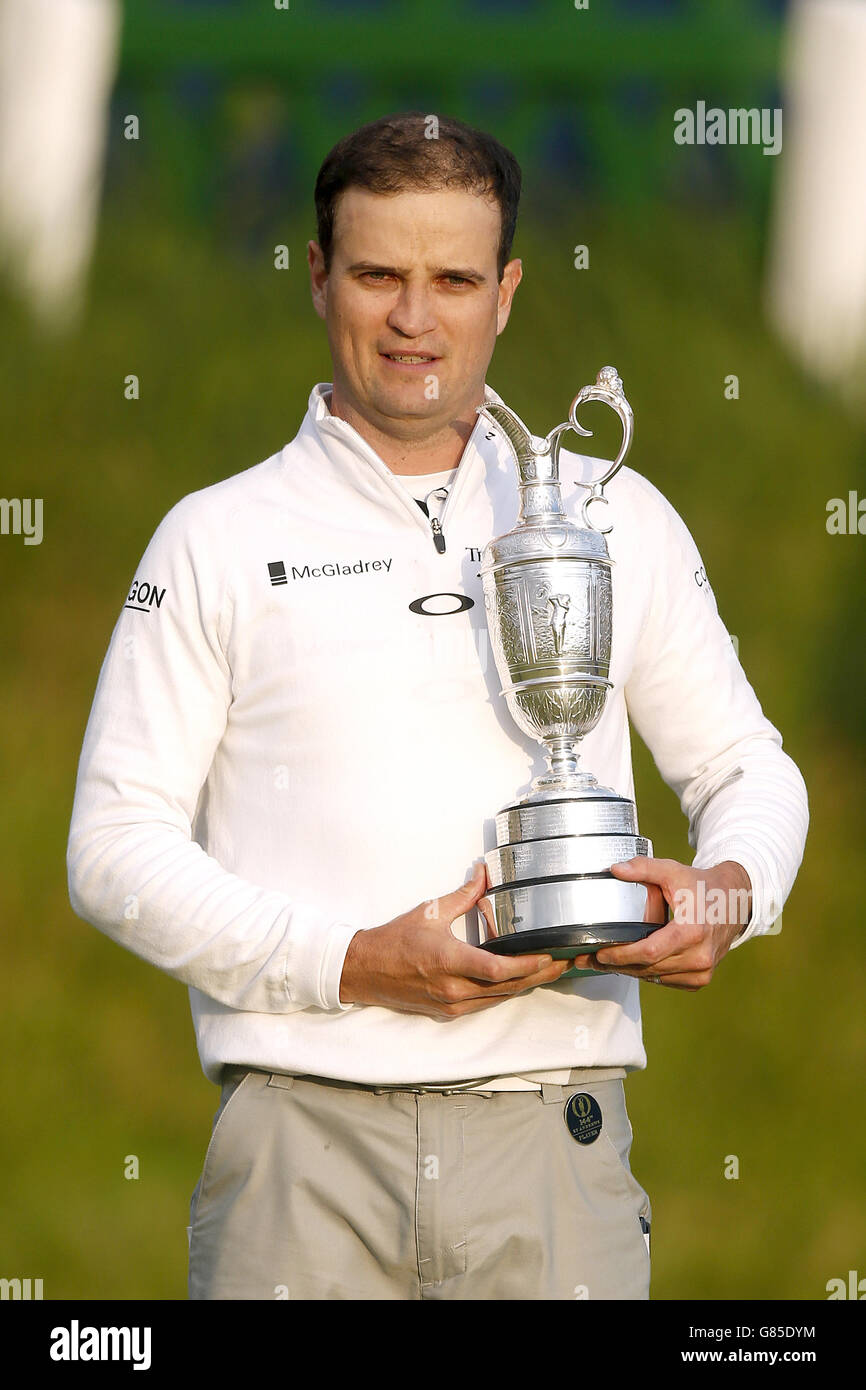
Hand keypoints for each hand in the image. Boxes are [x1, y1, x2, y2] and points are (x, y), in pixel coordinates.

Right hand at [339, 862, 572, 1017]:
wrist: (365, 970)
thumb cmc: (395, 940)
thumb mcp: (430, 912)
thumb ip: (463, 895)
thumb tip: (484, 873)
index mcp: (448, 961)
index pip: (497, 970)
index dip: (528, 966)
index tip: (550, 955)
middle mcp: (453, 989)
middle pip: (507, 988)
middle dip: (539, 976)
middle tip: (566, 963)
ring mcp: (451, 1004)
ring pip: (500, 999)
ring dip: (527, 985)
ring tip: (551, 970)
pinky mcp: (449, 1012)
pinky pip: (486, 1003)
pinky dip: (506, 991)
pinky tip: (521, 979)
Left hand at [570, 857, 752, 990]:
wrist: (733, 902)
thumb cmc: (701, 886)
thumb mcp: (672, 871)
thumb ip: (643, 868)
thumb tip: (615, 870)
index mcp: (692, 931)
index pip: (649, 952)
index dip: (621, 955)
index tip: (599, 953)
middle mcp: (699, 956)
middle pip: (648, 968)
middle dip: (617, 965)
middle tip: (590, 960)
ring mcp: (702, 971)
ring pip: (655, 978)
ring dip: (629, 971)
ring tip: (603, 962)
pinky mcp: (701, 978)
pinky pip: (666, 981)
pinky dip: (648, 973)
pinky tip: (632, 963)